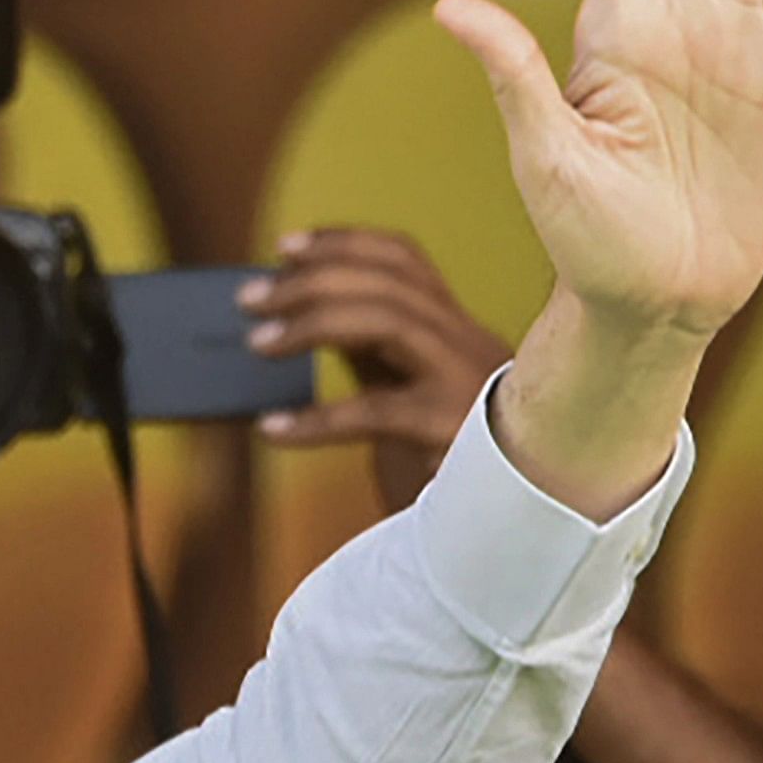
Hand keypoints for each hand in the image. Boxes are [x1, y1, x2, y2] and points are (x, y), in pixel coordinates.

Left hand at [242, 229, 516, 512]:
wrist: (514, 518)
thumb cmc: (450, 462)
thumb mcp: (408, 395)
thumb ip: (369, 356)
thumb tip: (296, 317)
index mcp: (455, 331)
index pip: (403, 261)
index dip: (343, 243)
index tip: (284, 248)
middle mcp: (467, 344)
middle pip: (389, 282)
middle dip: (312, 279)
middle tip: (248, 299)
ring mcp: (464, 384)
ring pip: (389, 320)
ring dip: (312, 323)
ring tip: (257, 344)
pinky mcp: (452, 433)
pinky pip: (375, 413)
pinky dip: (317, 418)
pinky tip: (273, 429)